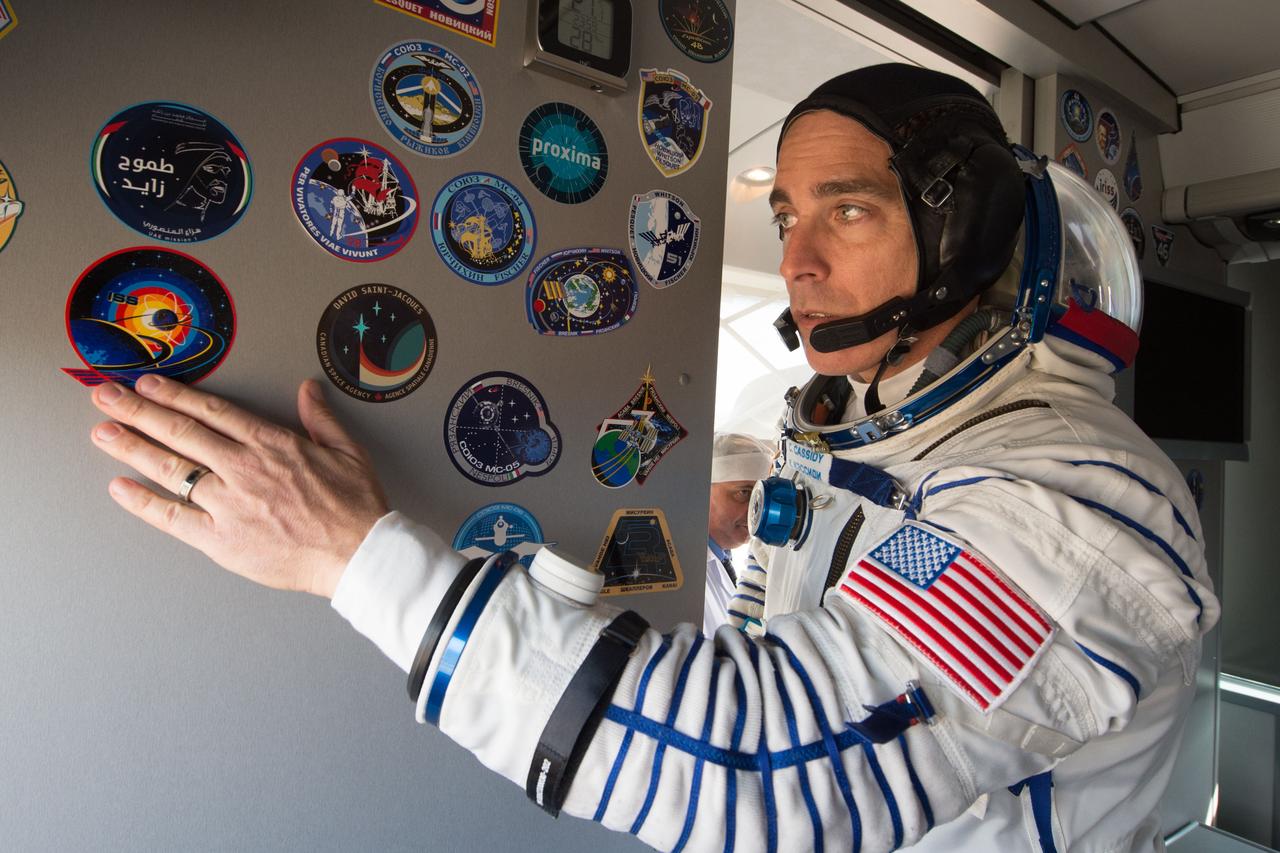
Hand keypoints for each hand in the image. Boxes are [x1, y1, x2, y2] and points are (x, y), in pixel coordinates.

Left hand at [89, 375, 388, 597]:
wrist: (357, 553)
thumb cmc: (355, 507)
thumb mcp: (347, 451)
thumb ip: (321, 418)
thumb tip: (308, 390)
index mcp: (272, 444)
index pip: (212, 412)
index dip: (175, 395)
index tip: (148, 383)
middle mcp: (243, 468)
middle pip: (181, 432)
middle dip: (138, 410)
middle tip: (106, 396)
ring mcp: (228, 503)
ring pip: (171, 468)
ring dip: (132, 447)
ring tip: (103, 432)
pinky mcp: (221, 539)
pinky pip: (173, 517)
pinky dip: (143, 503)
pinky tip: (120, 488)